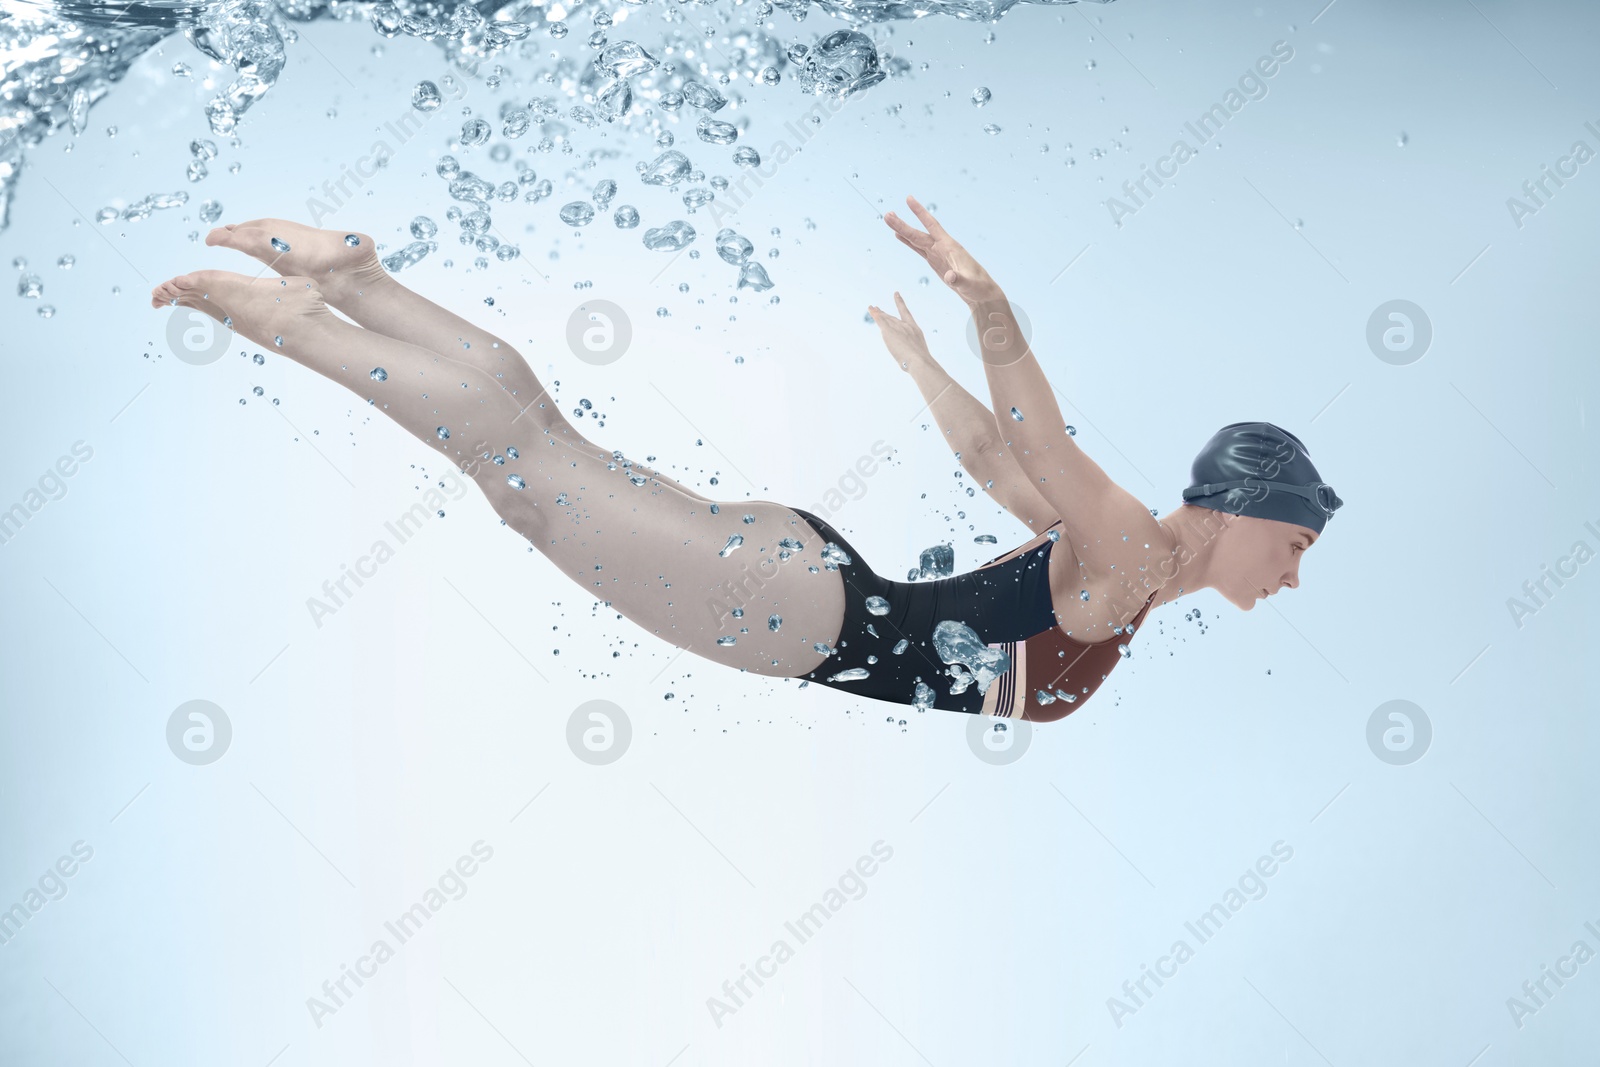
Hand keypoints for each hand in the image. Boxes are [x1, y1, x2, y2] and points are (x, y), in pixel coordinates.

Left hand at [867, 292, 930, 370]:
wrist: (919, 360)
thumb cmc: (921, 362)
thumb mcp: (919, 356)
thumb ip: (912, 355)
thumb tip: (907, 365)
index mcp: (915, 329)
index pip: (906, 313)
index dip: (900, 303)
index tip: (896, 294)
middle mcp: (906, 325)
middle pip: (892, 318)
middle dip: (884, 313)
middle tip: (877, 308)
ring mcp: (898, 327)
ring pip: (885, 318)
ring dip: (877, 313)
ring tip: (871, 307)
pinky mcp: (889, 331)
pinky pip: (880, 320)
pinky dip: (875, 314)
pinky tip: (871, 310)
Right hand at [883, 195, 999, 307]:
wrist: (981, 292)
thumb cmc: (977, 287)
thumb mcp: (969, 284)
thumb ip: (959, 280)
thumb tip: (951, 277)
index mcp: (949, 246)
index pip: (932, 225)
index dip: (920, 212)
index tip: (909, 198)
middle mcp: (942, 247)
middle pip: (918, 233)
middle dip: (902, 224)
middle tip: (887, 214)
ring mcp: (938, 254)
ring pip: (916, 239)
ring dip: (902, 231)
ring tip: (888, 220)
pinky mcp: (935, 261)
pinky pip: (918, 249)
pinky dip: (908, 242)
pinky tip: (899, 236)